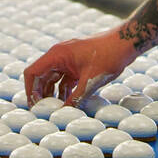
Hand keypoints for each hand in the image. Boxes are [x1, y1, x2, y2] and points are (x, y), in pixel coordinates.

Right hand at [23, 27, 137, 106]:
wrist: (127, 42)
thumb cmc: (109, 55)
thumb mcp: (91, 80)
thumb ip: (76, 98)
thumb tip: (65, 115)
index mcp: (57, 55)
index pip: (32, 73)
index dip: (30, 91)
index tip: (35, 107)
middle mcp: (59, 56)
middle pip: (41, 77)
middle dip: (41, 95)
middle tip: (44, 113)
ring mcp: (68, 60)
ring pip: (53, 79)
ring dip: (53, 95)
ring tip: (56, 112)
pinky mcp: (77, 64)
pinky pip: (65, 79)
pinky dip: (65, 91)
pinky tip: (69, 104)